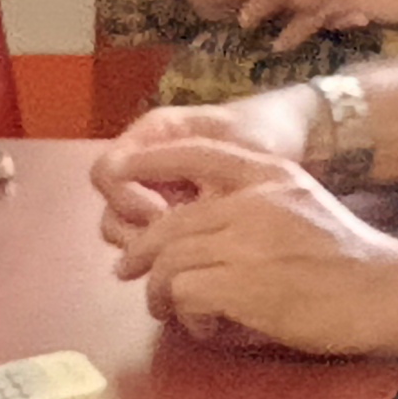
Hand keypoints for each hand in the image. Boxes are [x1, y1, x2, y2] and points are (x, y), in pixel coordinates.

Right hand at [91, 83, 318, 235]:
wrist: (289, 142)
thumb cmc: (263, 135)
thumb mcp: (239, 145)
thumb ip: (201, 172)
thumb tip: (162, 215)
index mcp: (151, 136)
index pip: (108, 171)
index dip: (127, 198)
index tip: (163, 214)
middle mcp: (142, 165)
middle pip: (109, 208)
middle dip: (136, 233)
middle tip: (176, 245)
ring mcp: (153, 194)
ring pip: (123, 232)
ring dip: (147, 250)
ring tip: (185, 256)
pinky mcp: (168, 220)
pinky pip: (148, 245)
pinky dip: (163, 257)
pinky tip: (193, 263)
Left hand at [97, 135, 397, 354]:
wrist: (385, 290)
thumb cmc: (348, 257)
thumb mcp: (304, 203)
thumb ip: (258, 201)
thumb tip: (205, 224)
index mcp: (269, 174)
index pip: (197, 152)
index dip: (152, 161)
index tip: (121, 174)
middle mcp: (252, 201)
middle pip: (169, 220)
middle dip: (140, 249)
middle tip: (127, 268)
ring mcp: (245, 242)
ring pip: (169, 260)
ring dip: (159, 290)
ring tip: (164, 307)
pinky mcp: (241, 284)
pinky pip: (185, 294)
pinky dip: (185, 314)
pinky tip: (203, 324)